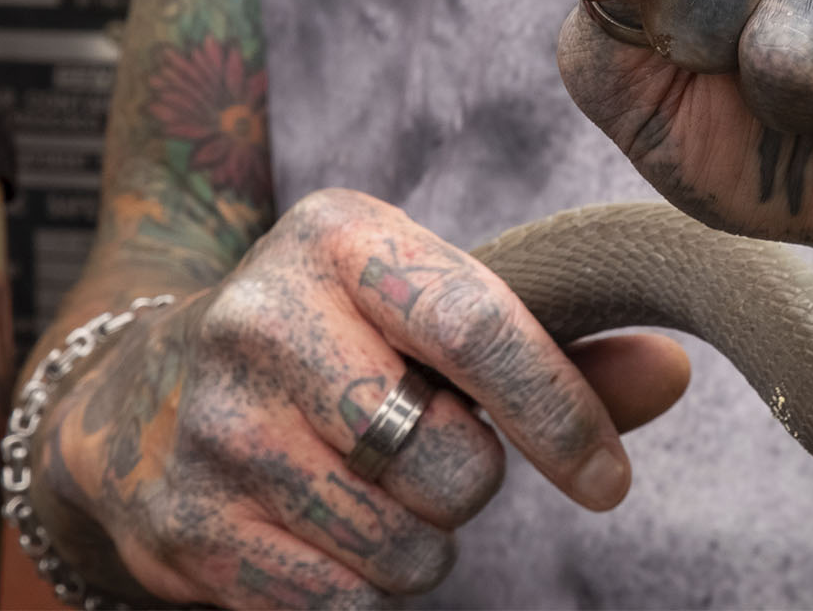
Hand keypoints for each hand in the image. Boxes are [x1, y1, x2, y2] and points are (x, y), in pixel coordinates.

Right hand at [28, 190, 688, 606]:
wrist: (139, 396)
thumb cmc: (331, 342)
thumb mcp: (425, 305)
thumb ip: (552, 340)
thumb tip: (672, 370)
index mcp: (336, 237)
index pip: (477, 327)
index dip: (559, 410)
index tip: (606, 479)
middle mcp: (261, 319)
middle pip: (449, 464)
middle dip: (469, 481)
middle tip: (425, 450)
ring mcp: (214, 428)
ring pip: (402, 548)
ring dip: (418, 542)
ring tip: (370, 487)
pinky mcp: (184, 528)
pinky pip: (339, 604)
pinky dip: (358, 587)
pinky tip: (320, 528)